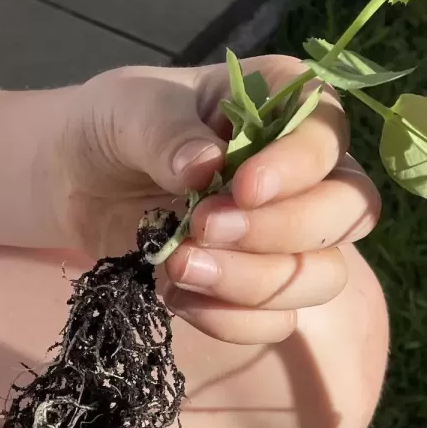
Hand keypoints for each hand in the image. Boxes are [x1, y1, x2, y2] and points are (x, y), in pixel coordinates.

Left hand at [59, 55, 380, 343]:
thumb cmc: (117, 126)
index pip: (330, 133)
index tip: (243, 186)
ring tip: (177, 266)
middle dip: (279, 230)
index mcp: (284, 104)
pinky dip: (227, 320)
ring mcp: (288, 237)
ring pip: (322, 275)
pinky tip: (172, 294)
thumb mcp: (128, 110)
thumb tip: (205, 166)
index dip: (299, 166)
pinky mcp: (257, 290)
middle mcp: (305, 172)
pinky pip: (275, 323)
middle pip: (348, 211)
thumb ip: (166, 132)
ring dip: (253, 283)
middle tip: (201, 227)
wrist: (78, 179)